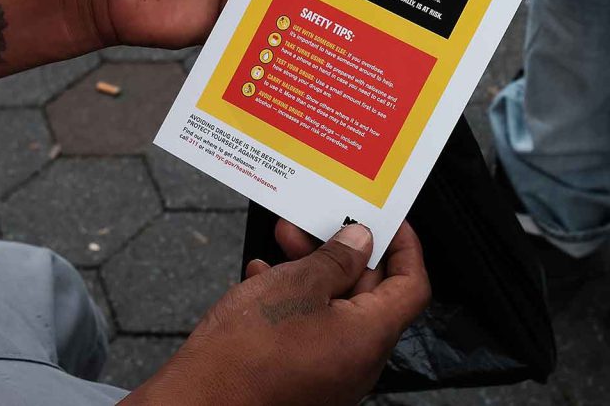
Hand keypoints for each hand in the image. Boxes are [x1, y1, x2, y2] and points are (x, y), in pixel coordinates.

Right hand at [120, 222, 429, 405]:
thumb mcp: (297, 285)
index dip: (405, 247)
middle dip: (345, 252)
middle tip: (317, 223)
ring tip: (282, 243)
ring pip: (336, 308)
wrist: (197, 403)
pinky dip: (295, 299)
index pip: (412, 286)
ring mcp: (332, 372)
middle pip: (371, 294)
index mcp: (370, 337)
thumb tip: (360, 240)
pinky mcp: (303, 377)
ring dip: (314, 271)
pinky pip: (313, 328)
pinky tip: (264, 277)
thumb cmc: (246, 353)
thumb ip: (337, 258)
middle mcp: (359, 360)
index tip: (388, 221)